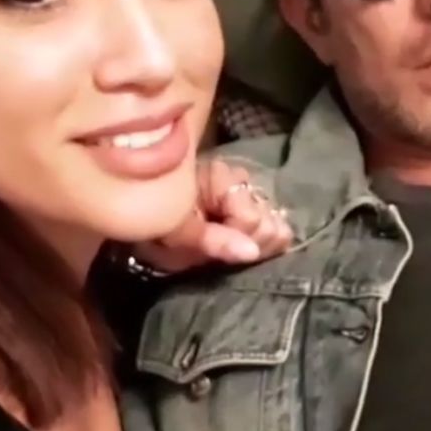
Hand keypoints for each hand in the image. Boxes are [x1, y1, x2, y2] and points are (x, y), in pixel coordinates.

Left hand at [131, 158, 293, 273]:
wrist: (150, 219)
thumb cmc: (159, 224)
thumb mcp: (175, 233)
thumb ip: (213, 242)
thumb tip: (252, 252)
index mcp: (222, 177)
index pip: (251, 219)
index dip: (232, 239)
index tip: (206, 246)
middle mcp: (244, 181)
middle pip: (268, 224)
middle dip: (244, 244)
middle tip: (215, 248)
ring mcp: (255, 196)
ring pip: (277, 229)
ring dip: (254, 246)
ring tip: (226, 247)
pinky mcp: (260, 210)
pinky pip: (280, 232)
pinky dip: (264, 244)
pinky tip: (242, 246)